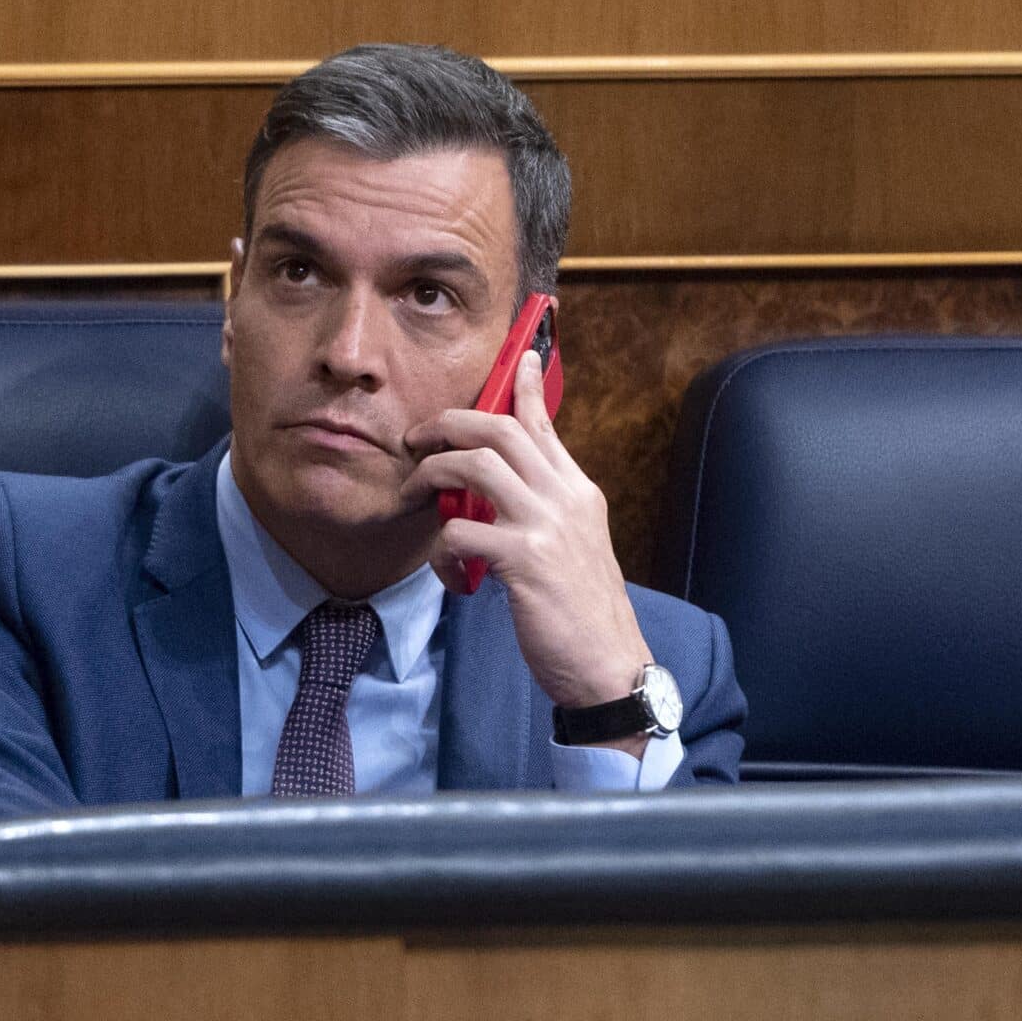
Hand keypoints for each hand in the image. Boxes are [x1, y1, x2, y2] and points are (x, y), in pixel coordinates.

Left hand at [403, 350, 653, 751]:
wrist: (608, 664)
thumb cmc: (582, 610)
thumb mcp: (574, 545)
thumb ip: (544, 509)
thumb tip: (501, 487)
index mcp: (577, 491)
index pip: (544, 424)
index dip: (523, 386)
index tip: (515, 356)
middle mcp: (564, 498)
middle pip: (499, 431)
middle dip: (449, 424)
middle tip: (417, 438)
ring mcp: (545, 527)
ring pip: (476, 467)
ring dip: (432, 475)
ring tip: (413, 495)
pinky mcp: (524, 562)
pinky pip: (460, 532)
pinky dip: (441, 548)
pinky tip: (448, 572)